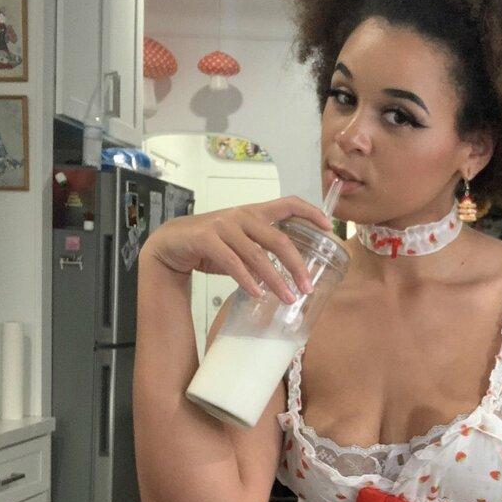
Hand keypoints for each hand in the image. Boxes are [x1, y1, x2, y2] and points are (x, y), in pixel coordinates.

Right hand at [142, 195, 332, 303]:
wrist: (171, 243)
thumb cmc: (211, 244)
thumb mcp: (241, 242)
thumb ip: (263, 251)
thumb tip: (290, 276)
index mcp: (255, 213)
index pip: (289, 203)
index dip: (311, 212)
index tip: (330, 227)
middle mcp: (243, 216)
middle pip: (279, 239)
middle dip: (297, 265)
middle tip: (308, 287)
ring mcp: (224, 226)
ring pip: (258, 255)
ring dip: (275, 279)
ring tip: (288, 298)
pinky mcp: (207, 239)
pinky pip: (232, 262)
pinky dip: (247, 280)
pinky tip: (258, 293)